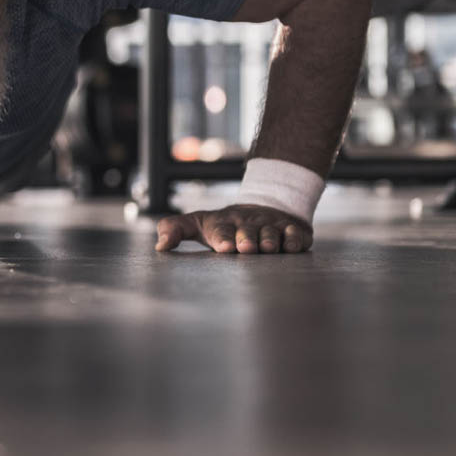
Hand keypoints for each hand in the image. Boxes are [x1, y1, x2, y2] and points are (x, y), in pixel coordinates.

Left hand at [154, 204, 312, 254]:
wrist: (263, 207)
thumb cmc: (224, 225)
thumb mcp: (197, 224)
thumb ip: (173, 229)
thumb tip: (159, 246)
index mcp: (224, 223)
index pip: (221, 230)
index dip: (223, 238)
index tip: (224, 248)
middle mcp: (248, 223)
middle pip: (248, 231)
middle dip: (247, 239)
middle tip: (245, 248)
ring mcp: (271, 226)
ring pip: (272, 233)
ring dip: (271, 241)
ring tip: (268, 248)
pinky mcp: (292, 230)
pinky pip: (296, 235)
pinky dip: (295, 240)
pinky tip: (292, 246)